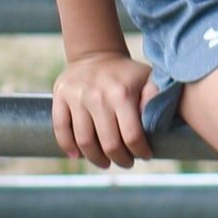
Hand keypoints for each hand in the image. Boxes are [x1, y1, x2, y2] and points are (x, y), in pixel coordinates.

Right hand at [51, 51, 152, 166]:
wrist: (96, 54)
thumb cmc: (125, 73)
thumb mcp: (147, 78)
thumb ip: (155, 98)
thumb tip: (157, 121)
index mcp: (123, 93)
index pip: (132, 135)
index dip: (140, 151)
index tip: (145, 156)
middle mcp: (99, 96)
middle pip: (108, 143)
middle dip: (120, 159)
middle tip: (126, 162)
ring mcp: (77, 97)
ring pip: (84, 141)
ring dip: (96, 159)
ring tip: (105, 162)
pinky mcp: (60, 97)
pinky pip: (61, 130)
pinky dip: (68, 147)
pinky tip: (77, 155)